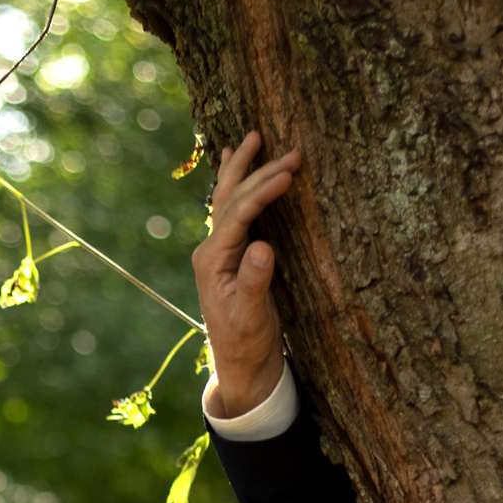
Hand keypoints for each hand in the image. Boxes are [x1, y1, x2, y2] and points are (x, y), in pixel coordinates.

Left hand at [192, 131, 302, 418]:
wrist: (240, 365)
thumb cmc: (247, 343)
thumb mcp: (252, 317)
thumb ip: (255, 282)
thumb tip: (263, 245)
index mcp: (212, 261)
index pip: (238, 215)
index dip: (263, 192)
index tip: (288, 173)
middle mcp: (211, 250)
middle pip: (231, 199)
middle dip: (259, 171)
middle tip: (292, 150)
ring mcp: (219, 250)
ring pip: (228, 199)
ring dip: (242, 168)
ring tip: (252, 137)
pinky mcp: (231, 254)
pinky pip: (232, 210)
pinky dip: (235, 185)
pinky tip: (230, 163)